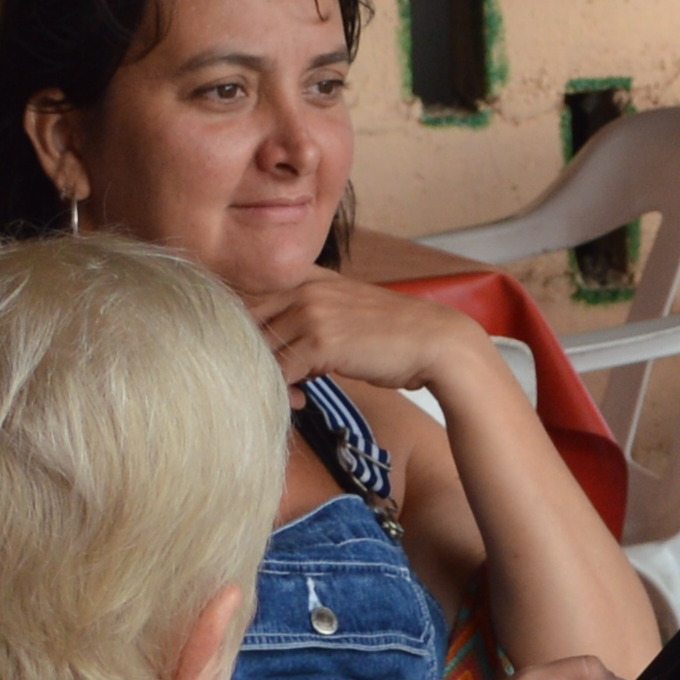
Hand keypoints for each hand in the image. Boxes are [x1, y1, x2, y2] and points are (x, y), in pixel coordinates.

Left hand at [255, 268, 507, 413]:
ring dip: (267, 379)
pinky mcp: (320, 341)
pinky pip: (279, 371)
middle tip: (266, 382)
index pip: (249, 301)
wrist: (435, 342)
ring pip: (259, 351)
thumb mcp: (345, 310)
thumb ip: (308, 316)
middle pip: (245, 325)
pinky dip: (283, 392)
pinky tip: (301, 401)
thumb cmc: (392, 334)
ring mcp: (310, 312)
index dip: (244, 334)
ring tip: (290, 395)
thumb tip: (275, 347)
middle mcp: (303, 289)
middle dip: (248, 359)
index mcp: (306, 278)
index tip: (259, 360)